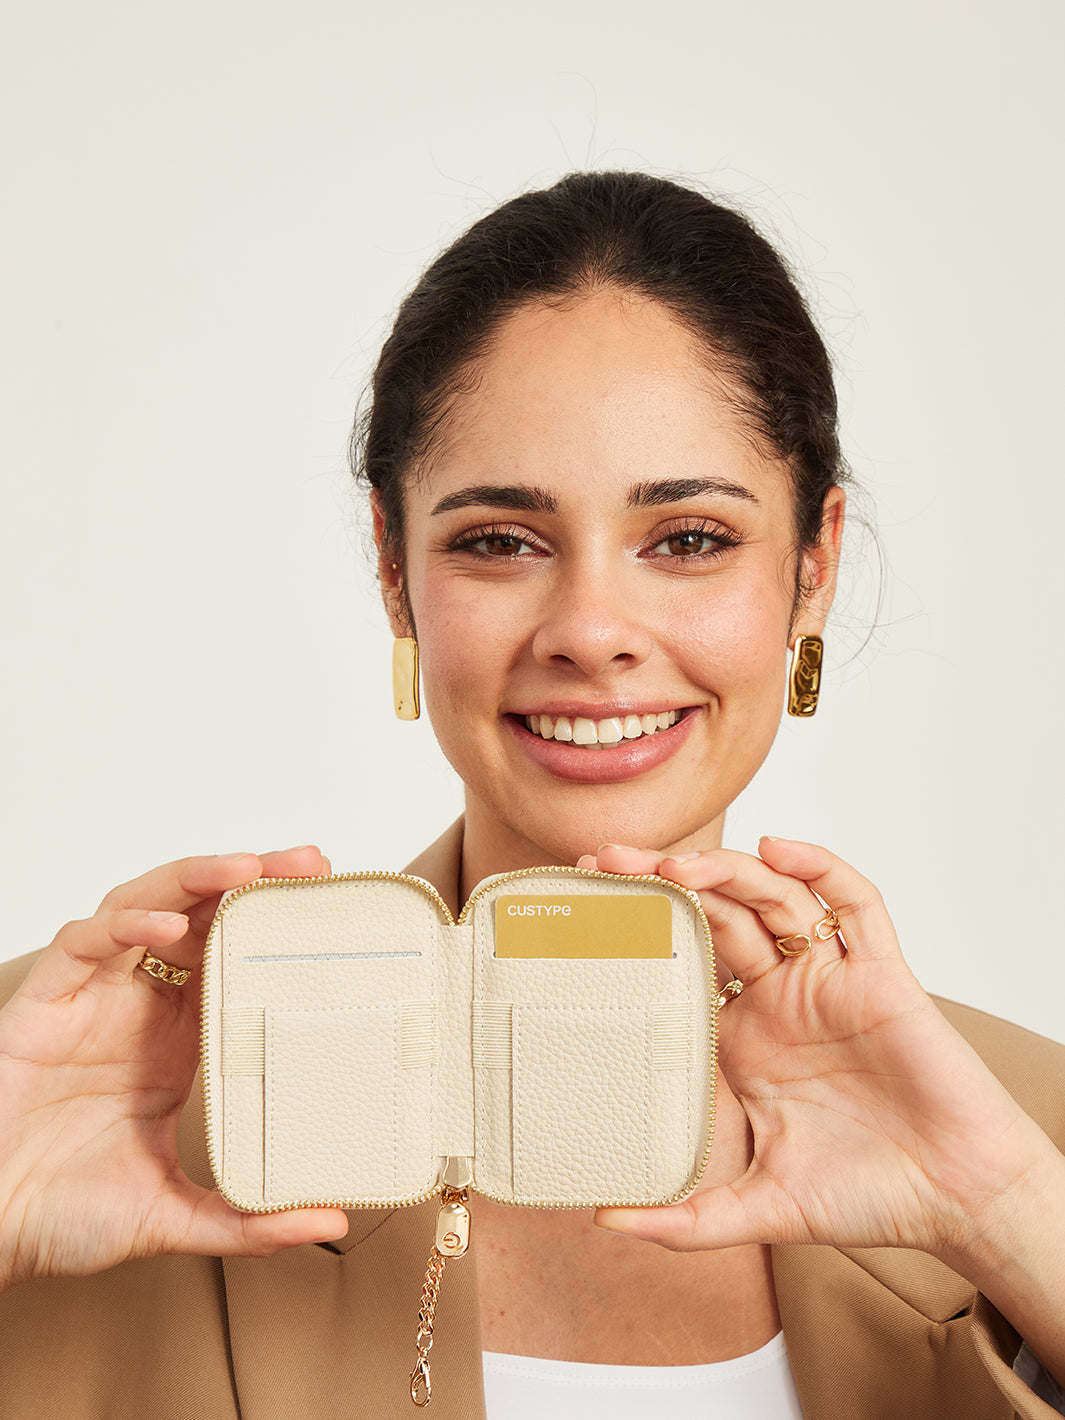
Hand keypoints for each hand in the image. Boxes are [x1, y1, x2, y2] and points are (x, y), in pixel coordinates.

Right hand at [0, 847, 348, 1291]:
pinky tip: (166, 926)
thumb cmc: (63, 1213)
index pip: (237, 957)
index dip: (278, 926)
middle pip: (203, 914)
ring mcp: (93, 996)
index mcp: (177, 1040)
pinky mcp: (46, 1001)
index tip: (333, 907)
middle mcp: (140, 1006)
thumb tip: (332, 1220)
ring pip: (148, 906)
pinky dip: (126, 923)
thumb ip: (249, 1221)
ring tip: (250, 869)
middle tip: (313, 863)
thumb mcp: (174, 1216)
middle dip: (255, 880)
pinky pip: (85, 941)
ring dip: (198, 880)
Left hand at [579, 839, 1058, 1271]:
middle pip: (715, 914)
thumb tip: (605, 1221)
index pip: (682, 962)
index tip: (588, 910)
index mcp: (744, 1037)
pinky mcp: (881, 973)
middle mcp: (781, 997)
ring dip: (725, 871)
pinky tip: (779, 849)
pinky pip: (854, 904)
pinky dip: (820, 867)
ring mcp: (829, 979)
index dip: (640, 931)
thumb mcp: (760, 1207)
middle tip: (607, 862)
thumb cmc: (869, 1198)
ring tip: (676, 864)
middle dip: (664, 881)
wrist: (957, 1201)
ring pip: (772, 898)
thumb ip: (687, 1220)